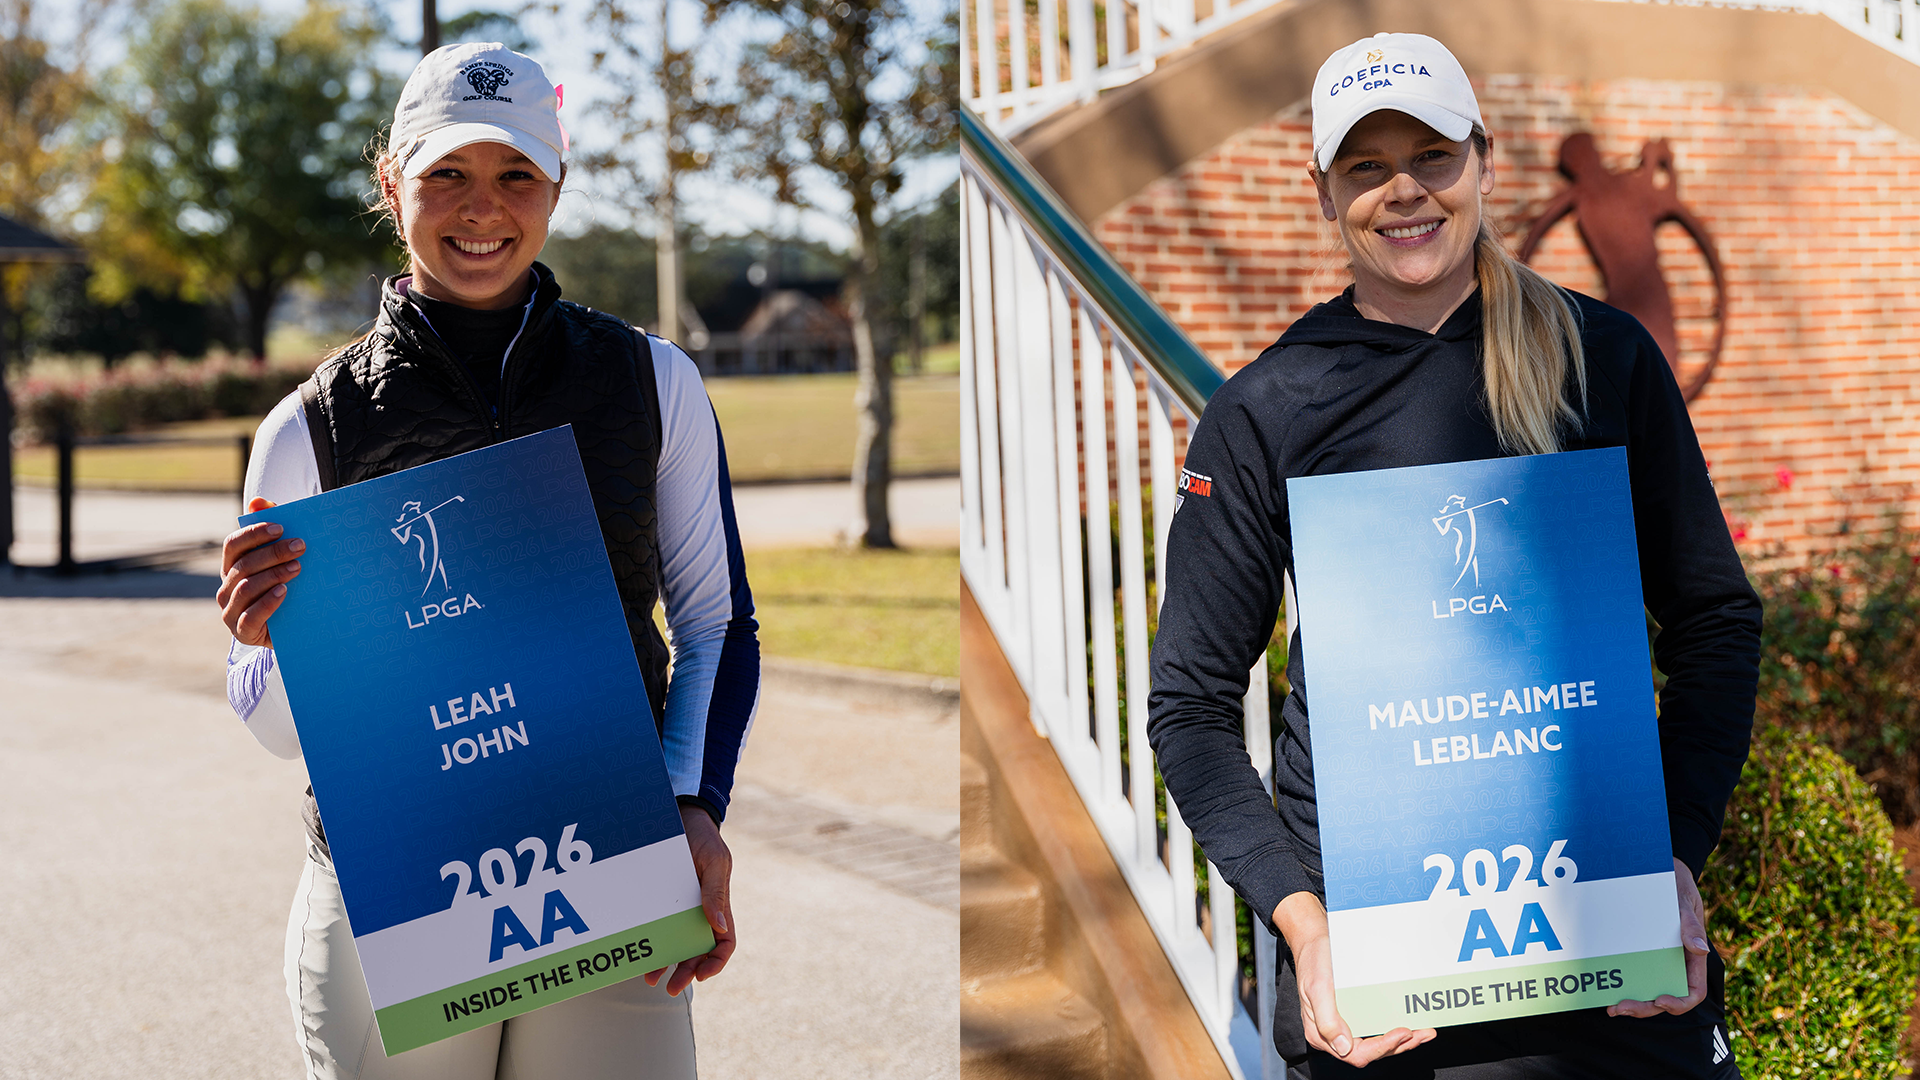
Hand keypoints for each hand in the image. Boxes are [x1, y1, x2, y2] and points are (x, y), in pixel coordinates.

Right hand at [218, 497, 302, 647]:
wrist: (293, 630)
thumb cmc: (286, 588)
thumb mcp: (282, 561)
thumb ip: (271, 532)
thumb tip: (259, 501)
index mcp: (231, 567)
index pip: (233, 544)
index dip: (254, 533)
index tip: (280, 527)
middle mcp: (226, 588)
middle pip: (244, 564)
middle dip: (272, 553)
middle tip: (300, 546)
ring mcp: (230, 611)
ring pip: (246, 587)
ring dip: (272, 575)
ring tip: (297, 568)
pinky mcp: (242, 632)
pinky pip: (250, 616)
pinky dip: (267, 602)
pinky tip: (284, 592)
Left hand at [645, 804, 735, 995]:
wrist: (679, 817)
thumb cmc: (703, 838)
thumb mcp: (714, 861)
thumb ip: (716, 891)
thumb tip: (718, 925)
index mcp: (718, 906)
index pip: (724, 942)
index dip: (716, 962)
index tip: (702, 975)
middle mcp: (699, 913)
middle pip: (697, 952)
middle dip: (687, 972)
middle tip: (671, 987)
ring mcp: (678, 909)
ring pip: (675, 946)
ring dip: (667, 965)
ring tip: (652, 979)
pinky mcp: (659, 903)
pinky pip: (655, 928)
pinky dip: (650, 945)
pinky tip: (640, 957)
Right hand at [1274, 892, 1435, 1064]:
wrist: (1313, 941)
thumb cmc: (1313, 962)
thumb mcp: (1317, 989)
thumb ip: (1327, 1021)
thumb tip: (1343, 1047)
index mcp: (1322, 1034)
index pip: (1356, 1053)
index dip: (1383, 1047)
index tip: (1403, 1033)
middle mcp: (1334, 1033)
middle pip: (1371, 1051)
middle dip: (1399, 1045)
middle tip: (1422, 1033)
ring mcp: (1345, 1025)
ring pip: (1376, 1041)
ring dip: (1401, 1040)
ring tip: (1423, 1031)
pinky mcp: (1354, 1015)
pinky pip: (1375, 1027)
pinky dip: (1392, 1027)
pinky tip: (1408, 1022)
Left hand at [1608, 857, 1709, 1016]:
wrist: (1660, 870)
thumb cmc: (1677, 886)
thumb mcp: (1684, 902)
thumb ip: (1690, 925)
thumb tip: (1700, 949)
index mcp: (1692, 956)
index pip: (1694, 991)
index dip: (1679, 1003)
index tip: (1660, 1001)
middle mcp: (1676, 963)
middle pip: (1666, 997)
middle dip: (1646, 1007)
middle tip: (1621, 1008)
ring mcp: (1658, 959)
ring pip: (1649, 990)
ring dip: (1634, 1003)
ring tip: (1613, 1007)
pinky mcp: (1641, 952)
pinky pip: (1635, 974)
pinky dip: (1624, 985)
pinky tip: (1607, 990)